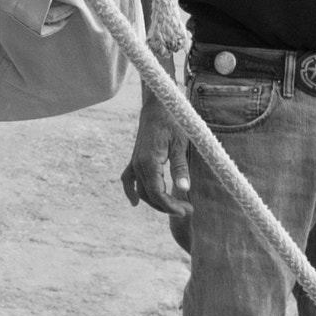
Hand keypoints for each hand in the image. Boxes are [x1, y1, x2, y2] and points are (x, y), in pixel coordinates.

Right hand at [121, 90, 190, 217]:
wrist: (158, 103)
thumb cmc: (172, 120)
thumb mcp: (180, 143)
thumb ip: (180, 167)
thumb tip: (185, 189)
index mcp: (150, 162)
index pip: (157, 193)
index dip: (171, 206)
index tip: (186, 211)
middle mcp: (139, 164)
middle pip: (149, 195)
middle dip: (167, 206)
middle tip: (187, 210)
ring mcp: (135, 162)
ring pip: (141, 190)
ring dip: (156, 202)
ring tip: (175, 206)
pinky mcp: (135, 158)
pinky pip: (128, 179)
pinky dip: (130, 191)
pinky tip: (135, 203)